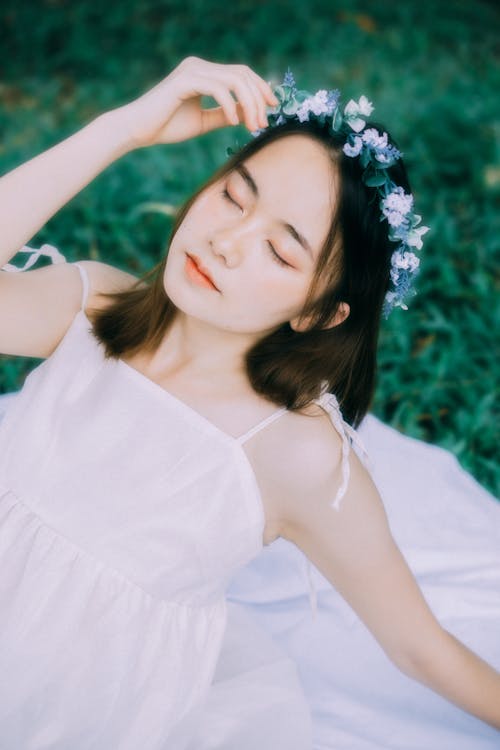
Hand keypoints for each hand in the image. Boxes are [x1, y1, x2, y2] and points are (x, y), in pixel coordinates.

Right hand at [109, 55, 278, 148]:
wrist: (138, 130)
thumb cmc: (166, 126)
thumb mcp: (203, 121)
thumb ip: (224, 114)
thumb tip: (247, 114)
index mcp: (204, 74)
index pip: (241, 74)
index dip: (260, 89)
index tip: (272, 109)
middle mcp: (199, 67)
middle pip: (242, 74)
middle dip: (258, 99)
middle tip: (263, 124)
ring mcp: (192, 71)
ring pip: (235, 80)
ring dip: (249, 104)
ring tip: (252, 126)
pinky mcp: (185, 81)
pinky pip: (218, 88)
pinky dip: (230, 106)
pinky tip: (234, 123)